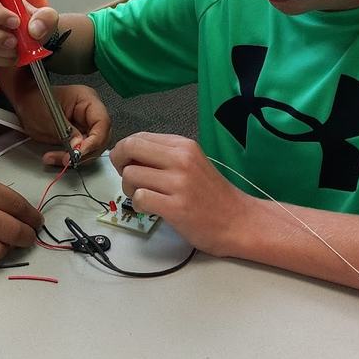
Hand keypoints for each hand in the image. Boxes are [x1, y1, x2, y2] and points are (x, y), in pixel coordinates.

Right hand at [0, 0, 58, 65]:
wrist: (34, 37)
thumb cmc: (35, 21)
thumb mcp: (46, 16)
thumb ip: (45, 18)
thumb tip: (34, 30)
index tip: (16, 23)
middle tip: (14, 42)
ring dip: (0, 50)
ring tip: (18, 50)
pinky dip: (0, 59)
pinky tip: (13, 57)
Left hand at [15, 84, 110, 166]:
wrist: (24, 103)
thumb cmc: (34, 101)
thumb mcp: (48, 117)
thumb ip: (66, 132)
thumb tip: (79, 146)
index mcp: (87, 99)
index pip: (102, 122)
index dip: (94, 140)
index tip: (80, 152)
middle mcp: (90, 112)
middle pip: (100, 137)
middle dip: (84, 151)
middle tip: (68, 159)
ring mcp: (86, 124)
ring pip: (91, 147)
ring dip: (75, 157)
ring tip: (56, 158)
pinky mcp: (79, 135)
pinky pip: (81, 149)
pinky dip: (70, 156)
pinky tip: (56, 157)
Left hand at [109, 132, 256, 256]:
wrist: (239, 222)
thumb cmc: (213, 195)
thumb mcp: (192, 164)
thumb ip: (164, 156)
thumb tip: (128, 154)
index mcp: (183, 145)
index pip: (139, 137)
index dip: (125, 150)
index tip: (128, 164)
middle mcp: (181, 159)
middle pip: (130, 148)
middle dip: (119, 163)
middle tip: (128, 178)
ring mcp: (179, 183)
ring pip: (130, 174)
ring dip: (129, 188)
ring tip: (144, 197)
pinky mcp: (176, 207)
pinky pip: (139, 197)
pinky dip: (138, 205)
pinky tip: (150, 210)